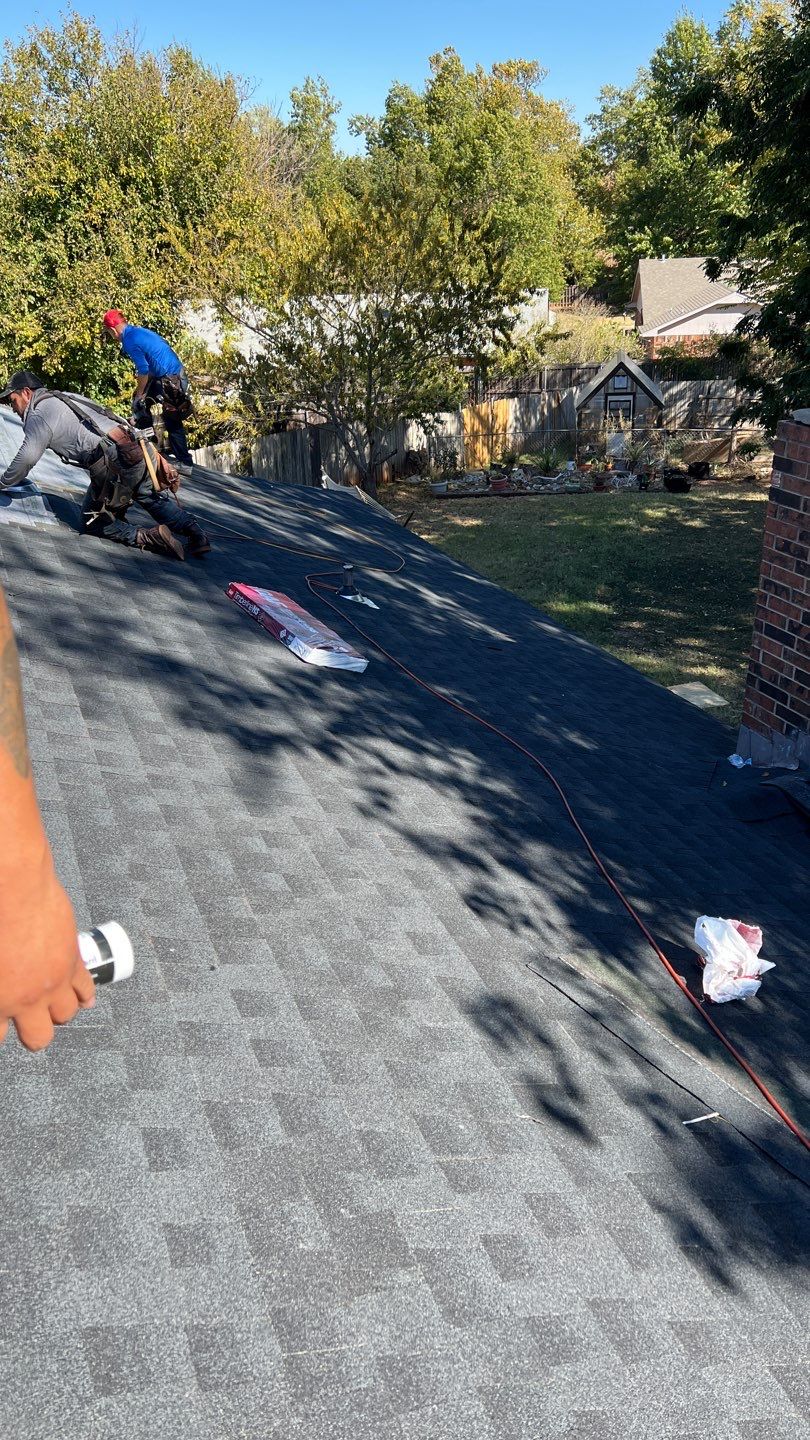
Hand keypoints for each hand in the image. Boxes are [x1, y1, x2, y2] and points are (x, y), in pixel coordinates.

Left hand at [0, 843, 94, 1050]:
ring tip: (50, 1004)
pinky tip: (82, 998)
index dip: (0, 1030)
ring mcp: (53, 982)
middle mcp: (27, 999)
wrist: (14, 889)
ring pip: (66, 1015)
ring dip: (57, 1013)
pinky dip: (85, 996)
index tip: (1, 1023)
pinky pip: (86, 989)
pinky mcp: (73, 961)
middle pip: (38, 1037)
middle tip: (24, 1020)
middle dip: (31, 1032)